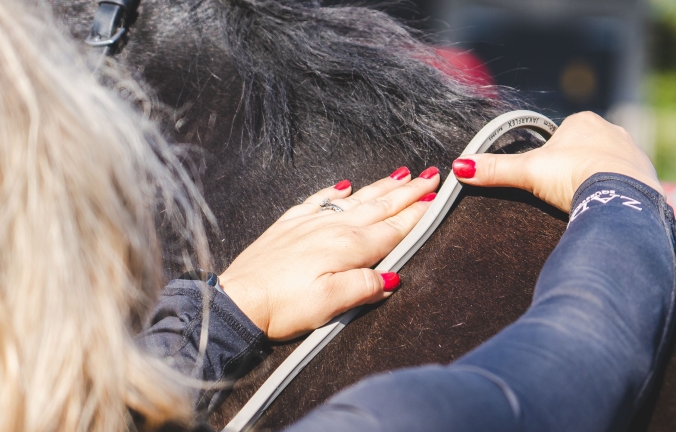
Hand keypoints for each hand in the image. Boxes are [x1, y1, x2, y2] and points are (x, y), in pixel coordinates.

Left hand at [218, 167, 440, 340]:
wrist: (237, 300)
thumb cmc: (284, 306)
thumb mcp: (332, 304)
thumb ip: (365, 286)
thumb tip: (392, 277)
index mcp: (349, 247)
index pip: (393, 228)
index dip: (418, 214)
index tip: (438, 199)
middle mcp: (333, 228)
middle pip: (380, 206)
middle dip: (408, 191)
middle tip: (431, 176)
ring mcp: (310, 223)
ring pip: (355, 198)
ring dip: (381, 186)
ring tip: (402, 174)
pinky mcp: (289, 225)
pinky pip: (319, 200)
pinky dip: (336, 191)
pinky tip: (345, 185)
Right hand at [451, 111, 661, 212]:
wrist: (620, 198)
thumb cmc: (573, 176)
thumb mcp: (529, 172)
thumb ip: (496, 170)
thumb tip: (459, 168)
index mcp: (584, 121)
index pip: (562, 134)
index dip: (552, 156)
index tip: (547, 177)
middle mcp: (613, 130)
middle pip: (587, 149)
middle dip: (576, 168)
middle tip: (564, 192)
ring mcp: (634, 153)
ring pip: (609, 166)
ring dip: (599, 181)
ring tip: (586, 202)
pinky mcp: (648, 176)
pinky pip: (629, 185)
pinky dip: (618, 194)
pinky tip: (608, 208)